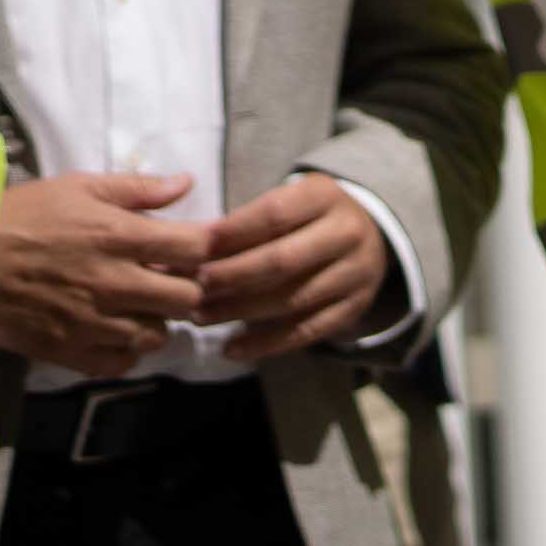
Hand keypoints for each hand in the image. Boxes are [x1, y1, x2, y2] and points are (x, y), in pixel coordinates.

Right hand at [0, 168, 207, 380]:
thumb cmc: (20, 218)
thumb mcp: (78, 187)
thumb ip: (137, 188)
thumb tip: (185, 184)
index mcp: (121, 237)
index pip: (198, 249)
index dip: (202, 248)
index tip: (188, 248)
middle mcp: (115, 283)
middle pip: (188, 299)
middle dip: (185, 287)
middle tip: (165, 279)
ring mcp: (94, 322)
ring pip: (158, 335)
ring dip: (155, 321)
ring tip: (136, 306)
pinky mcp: (70, 351)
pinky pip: (121, 364)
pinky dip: (125, 352)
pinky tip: (113, 331)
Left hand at [190, 178, 393, 363]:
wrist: (366, 234)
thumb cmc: (304, 219)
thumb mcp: (283, 203)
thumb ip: (240, 225)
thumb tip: (179, 253)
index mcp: (326, 197)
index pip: (274, 214)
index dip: (230, 234)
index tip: (191, 250)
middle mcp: (348, 233)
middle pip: (283, 260)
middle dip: (232, 276)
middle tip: (193, 289)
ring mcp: (357, 273)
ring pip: (293, 299)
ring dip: (241, 311)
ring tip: (201, 317)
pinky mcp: (355, 307)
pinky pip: (307, 331)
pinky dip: (266, 344)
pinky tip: (231, 349)